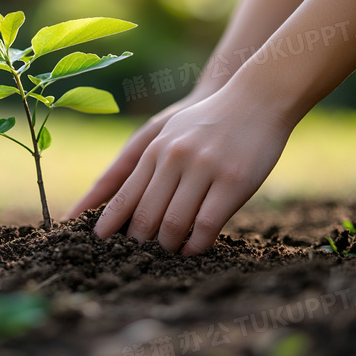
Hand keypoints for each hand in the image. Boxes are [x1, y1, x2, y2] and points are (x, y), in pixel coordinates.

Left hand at [86, 87, 292, 254]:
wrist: (257, 99)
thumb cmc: (211, 121)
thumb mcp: (172, 132)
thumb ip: (151, 160)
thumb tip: (126, 193)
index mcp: (156, 150)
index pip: (125, 194)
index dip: (110, 222)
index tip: (98, 240)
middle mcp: (174, 159)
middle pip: (145, 215)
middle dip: (138, 241)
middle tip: (136, 255)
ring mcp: (204, 169)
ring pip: (173, 223)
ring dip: (167, 246)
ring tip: (166, 254)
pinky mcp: (233, 181)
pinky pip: (206, 224)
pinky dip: (196, 244)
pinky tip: (192, 250)